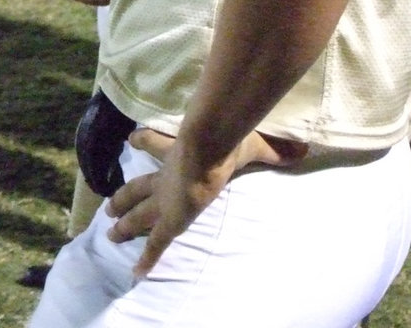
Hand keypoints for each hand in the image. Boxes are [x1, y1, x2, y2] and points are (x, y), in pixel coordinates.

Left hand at [106, 127, 306, 275]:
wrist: (208, 145)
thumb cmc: (226, 138)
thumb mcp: (251, 142)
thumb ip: (274, 149)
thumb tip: (301, 149)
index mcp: (180, 153)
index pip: (158, 145)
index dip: (144, 142)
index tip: (132, 138)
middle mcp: (166, 175)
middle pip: (139, 186)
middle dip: (124, 196)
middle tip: (109, 205)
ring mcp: (165, 198)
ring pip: (138, 214)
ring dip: (124, 225)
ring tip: (110, 234)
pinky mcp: (169, 219)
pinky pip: (155, 243)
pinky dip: (146, 259)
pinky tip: (136, 272)